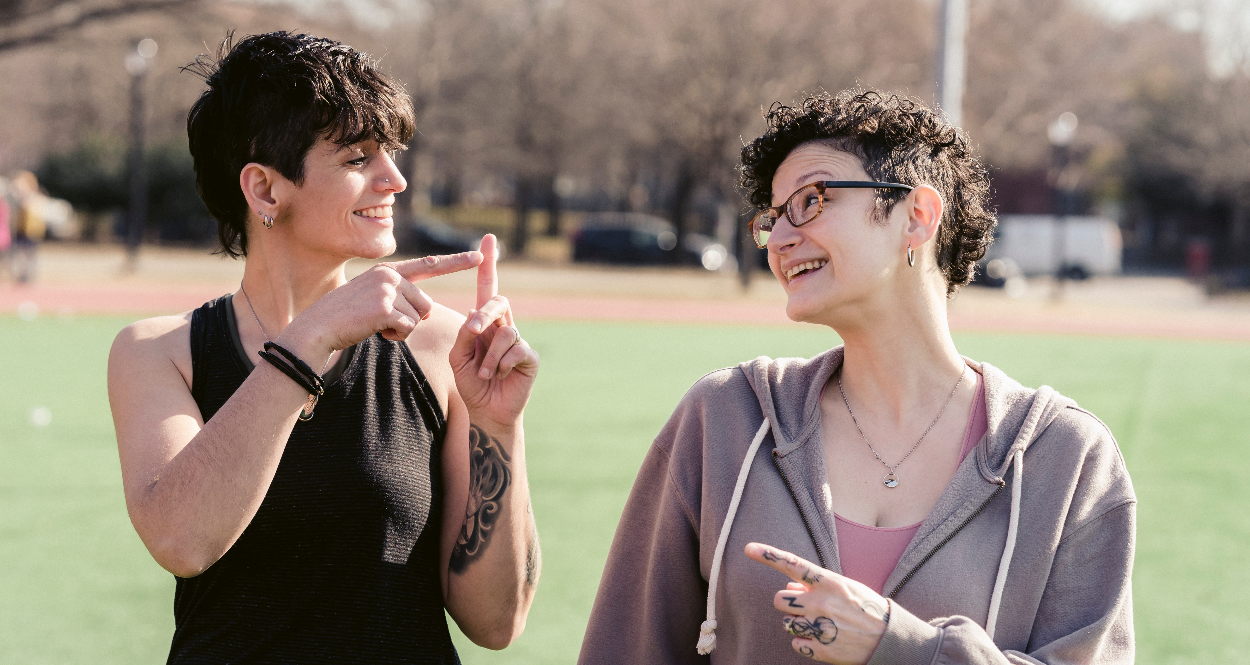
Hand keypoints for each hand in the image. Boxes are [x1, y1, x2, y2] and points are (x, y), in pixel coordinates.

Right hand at [279, 252, 482, 361]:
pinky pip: (408, 329)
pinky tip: (375, 331)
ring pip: (419, 318)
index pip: (428, 265)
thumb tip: (427, 313)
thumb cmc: (346, 317)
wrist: (319, 327)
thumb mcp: (374, 300)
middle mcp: (390, 275)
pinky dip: (396, 336)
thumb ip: (400, 299)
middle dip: (412, 319)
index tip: (479, 257)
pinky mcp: (385, 308)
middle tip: (384, 321)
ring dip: (402, 329)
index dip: (456, 263)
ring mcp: (387, 290)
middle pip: (426, 304)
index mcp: (388, 271)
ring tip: (377, 324)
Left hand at [449, 234, 538, 429]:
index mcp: (485, 322)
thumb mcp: (458, 357)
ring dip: (489, 356)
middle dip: (484, 313)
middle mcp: (504, 326)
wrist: (486, 410)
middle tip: (472, 330)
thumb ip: (463, 335)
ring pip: (505, 331)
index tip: (488, 240)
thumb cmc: (471, 382)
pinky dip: (501, 364)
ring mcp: (519, 340)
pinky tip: (499, 376)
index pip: (487, 289)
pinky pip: (516, 349)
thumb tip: (474, 316)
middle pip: (498, 301)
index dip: (489, 265)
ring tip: (485, 374)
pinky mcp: (530, 356)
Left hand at [745, 543, 888, 663]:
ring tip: (821, 624)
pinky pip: (795, 643)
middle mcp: (821, 603)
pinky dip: (805, 643)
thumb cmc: (864, 608)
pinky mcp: (821, 649)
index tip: (748, 548)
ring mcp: (820, 627)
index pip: (793, 565)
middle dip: (789, 603)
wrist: (888, 639)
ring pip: (786, 623)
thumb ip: (815, 586)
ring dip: (798, 623)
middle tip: (807, 608)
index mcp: (829, 582)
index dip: (769, 555)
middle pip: (779, 600)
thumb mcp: (844, 589)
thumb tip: (788, 587)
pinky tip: (823, 640)